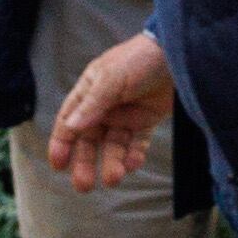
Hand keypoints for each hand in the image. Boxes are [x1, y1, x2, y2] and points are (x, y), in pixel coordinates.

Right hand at [48, 31, 175, 192]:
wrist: (179, 53)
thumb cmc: (140, 58)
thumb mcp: (112, 78)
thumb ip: (93, 103)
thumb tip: (71, 127)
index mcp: (90, 91)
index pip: (69, 121)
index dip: (62, 143)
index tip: (58, 164)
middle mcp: (105, 105)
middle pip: (90, 140)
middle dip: (85, 162)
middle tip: (84, 185)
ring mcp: (126, 113)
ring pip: (113, 145)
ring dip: (112, 162)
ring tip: (115, 177)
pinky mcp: (147, 119)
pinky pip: (136, 143)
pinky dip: (134, 155)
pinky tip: (133, 164)